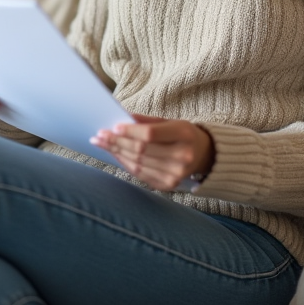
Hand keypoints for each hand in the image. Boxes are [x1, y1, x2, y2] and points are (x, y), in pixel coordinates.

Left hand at [90, 114, 214, 190]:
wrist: (203, 154)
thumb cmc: (182, 134)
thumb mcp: (170, 121)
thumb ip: (146, 120)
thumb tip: (121, 119)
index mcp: (184, 135)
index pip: (151, 134)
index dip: (131, 131)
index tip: (114, 127)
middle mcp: (182, 156)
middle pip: (141, 150)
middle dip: (117, 142)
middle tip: (99, 136)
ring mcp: (176, 174)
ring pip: (138, 163)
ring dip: (117, 153)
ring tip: (102, 144)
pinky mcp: (168, 185)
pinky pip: (140, 174)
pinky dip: (124, 163)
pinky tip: (115, 155)